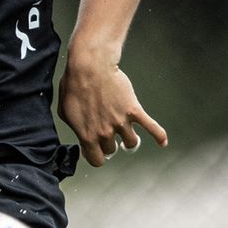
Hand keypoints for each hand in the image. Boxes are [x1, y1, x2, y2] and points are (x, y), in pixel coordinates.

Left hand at [59, 49, 168, 166]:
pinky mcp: (134, 110)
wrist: (90, 67)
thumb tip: (81, 137)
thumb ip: (75, 128)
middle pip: (112, 150)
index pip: (96, 160)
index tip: (96, 152)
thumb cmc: (74, 86)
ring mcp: (121, 122)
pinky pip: (152, 127)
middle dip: (109, 144)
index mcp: (87, 135)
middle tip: (108, 135)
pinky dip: (159, 136)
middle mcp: (106, 132)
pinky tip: (162, 143)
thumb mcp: (64, 112)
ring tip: (127, 136)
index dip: (96, 156)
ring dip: (128, 140)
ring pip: (131, 142)